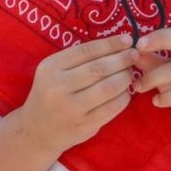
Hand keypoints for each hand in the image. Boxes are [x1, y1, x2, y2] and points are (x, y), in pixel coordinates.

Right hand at [20, 34, 136, 154]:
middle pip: (99, 69)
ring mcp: (71, 108)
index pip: (87, 51)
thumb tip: (119, 44)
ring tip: (130, 73)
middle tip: (134, 56)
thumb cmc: (52, 94)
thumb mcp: (56, 71)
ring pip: (109, 87)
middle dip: (122, 59)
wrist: (36, 130)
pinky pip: (112, 107)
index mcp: (51, 68)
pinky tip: (126, 91)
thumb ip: (80, 59)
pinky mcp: (84, 125)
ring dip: (125, 78)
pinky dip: (124, 97)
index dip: (111, 44)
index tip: (128, 39)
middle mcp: (58, 87)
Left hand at [131, 27, 170, 134]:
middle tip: (137, 53)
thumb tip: (132, 52)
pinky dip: (168, 97)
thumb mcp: (168, 73)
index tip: (138, 43)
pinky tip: (156, 101)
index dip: (159, 35)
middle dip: (159, 43)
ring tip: (139, 87)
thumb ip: (152, 61)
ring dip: (155, 78)